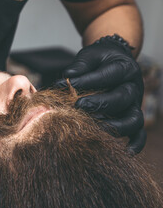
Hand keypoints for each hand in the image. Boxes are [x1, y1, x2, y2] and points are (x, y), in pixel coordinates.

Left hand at [55, 35, 145, 154]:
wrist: (113, 62)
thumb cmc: (98, 61)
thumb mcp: (89, 56)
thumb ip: (80, 65)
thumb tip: (67, 76)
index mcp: (125, 68)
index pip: (110, 75)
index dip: (90, 81)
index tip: (70, 84)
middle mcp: (133, 88)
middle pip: (122, 98)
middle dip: (99, 104)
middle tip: (78, 105)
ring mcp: (134, 105)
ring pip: (133, 119)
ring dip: (114, 126)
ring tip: (93, 126)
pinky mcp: (132, 117)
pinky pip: (140, 133)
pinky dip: (136, 143)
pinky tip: (126, 152)